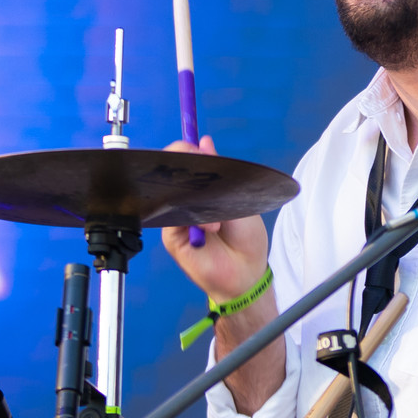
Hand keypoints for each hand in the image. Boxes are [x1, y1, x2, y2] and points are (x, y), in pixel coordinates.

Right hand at [160, 135, 269, 301]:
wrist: (246, 274)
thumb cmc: (245, 240)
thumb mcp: (240, 200)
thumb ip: (221, 174)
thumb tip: (204, 143)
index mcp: (205, 190)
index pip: (187, 163)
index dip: (186, 153)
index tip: (193, 148)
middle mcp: (187, 202)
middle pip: (172, 176)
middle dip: (184, 169)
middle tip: (197, 168)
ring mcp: (178, 219)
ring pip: (170, 197)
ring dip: (193, 199)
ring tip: (216, 216)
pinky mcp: (172, 237)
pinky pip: (171, 221)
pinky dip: (190, 221)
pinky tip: (208, 227)